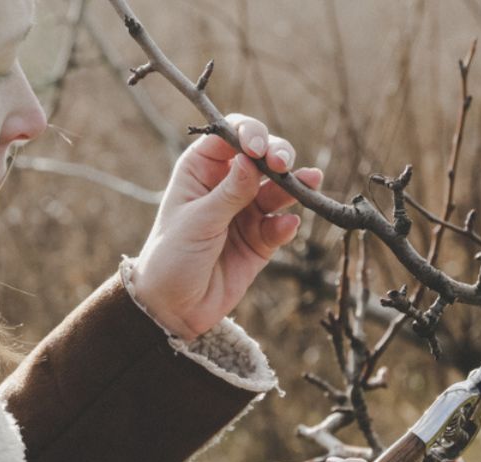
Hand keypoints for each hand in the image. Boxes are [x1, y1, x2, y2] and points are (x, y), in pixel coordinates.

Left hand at [131, 113, 322, 340]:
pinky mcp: (260, 240)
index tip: (257, 149)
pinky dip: (286, 224)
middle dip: (277, 155)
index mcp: (200, 171)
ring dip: (294, 185)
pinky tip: (286, 226)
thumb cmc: (172, 258)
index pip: (230, 137)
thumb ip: (228, 192)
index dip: (248, 134)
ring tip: (309, 182)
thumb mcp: (197, 222)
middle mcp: (226, 186)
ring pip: (278, 189)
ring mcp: (245, 212)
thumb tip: (251, 158)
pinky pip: (280, 225)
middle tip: (284, 165)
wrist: (173, 308)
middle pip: (261, 157)